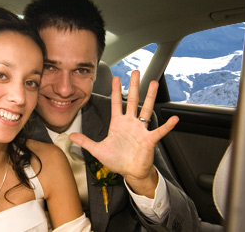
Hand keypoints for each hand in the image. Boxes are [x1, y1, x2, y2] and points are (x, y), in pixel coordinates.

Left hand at [69, 70, 177, 195]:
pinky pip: (159, 131)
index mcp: (118, 124)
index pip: (117, 103)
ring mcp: (141, 130)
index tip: (117, 78)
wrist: (130, 172)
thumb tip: (70, 135)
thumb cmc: (117, 160)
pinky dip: (167, 125)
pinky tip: (174, 119)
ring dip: (150, 97)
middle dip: (134, 86)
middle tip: (136, 72)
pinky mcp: (149, 140)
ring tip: (154, 83)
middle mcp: (131, 123)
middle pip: (133, 101)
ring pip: (146, 109)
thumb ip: (85, 141)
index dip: (116, 91)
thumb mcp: (98, 150)